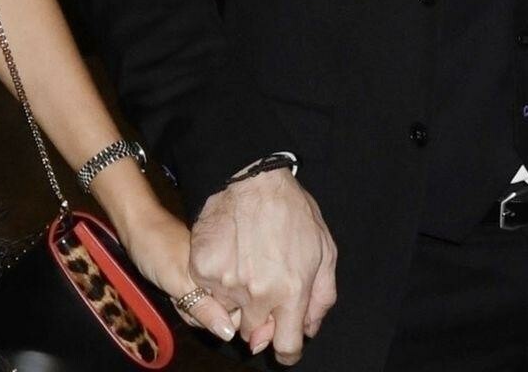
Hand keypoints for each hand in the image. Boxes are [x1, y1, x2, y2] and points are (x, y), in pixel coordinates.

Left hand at [117, 204, 241, 342]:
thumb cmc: (156, 249)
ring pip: (204, 307)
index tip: (195, 305)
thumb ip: (205, 308)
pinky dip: (182, 299)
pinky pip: (194, 298)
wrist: (135, 226)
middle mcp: (218, 275)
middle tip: (179, 294)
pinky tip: (171, 291)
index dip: (218, 317)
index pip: (236, 311)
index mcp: (224, 272)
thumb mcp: (179, 283)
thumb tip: (229, 333)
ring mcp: (204, 277)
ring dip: (187, 306)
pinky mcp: (192, 277)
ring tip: (173, 290)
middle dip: (198, 312)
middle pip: (220, 312)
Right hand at [189, 170, 337, 365]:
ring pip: (227, 313)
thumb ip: (321, 298)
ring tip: (244, 267)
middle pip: (253, 334)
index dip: (286, 350)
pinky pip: (206, 290)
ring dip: (235, 300)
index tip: (283, 343)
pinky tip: (227, 256)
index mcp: (291, 292)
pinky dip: (215, 280)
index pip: (286, 347)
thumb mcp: (324, 252)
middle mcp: (257, 293)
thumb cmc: (293, 212)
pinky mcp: (202, 267)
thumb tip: (308, 328)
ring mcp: (226, 282)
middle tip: (263, 288)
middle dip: (261, 318)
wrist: (253, 178)